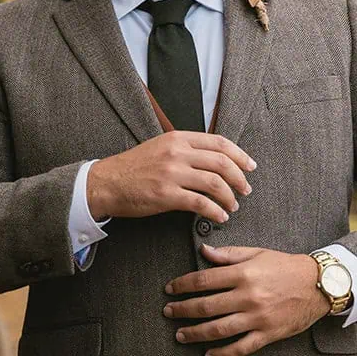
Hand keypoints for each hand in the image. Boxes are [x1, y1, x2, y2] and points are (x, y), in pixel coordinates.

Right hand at [86, 132, 256, 223]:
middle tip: (245, 190)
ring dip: (229, 197)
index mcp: (178, 138)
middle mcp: (176, 153)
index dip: (240, 155)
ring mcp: (171, 173)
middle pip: (222, 162)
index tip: (250, 167)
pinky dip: (215, 211)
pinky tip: (219, 217)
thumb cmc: (134, 168)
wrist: (106, 183)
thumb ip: (186, 149)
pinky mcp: (166, 195)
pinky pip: (200, 203)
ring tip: (232, 206)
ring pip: (215, 183)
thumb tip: (216, 159)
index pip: (219, 142)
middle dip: (239, 178)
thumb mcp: (161, 148)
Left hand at [164, 244, 331, 355]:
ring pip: (218, 329)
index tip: (170, 289)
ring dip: (195, 333)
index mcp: (244, 274)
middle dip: (182, 310)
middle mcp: (248, 296)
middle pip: (206, 306)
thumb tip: (204, 250)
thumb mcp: (257, 253)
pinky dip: (222, 354)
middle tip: (168, 312)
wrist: (318, 284)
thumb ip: (229, 254)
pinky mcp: (267, 334)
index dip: (182, 285)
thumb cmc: (286, 267)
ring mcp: (257, 317)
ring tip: (180, 335)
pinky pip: (240, 348)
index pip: (203, 280)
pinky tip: (208, 355)